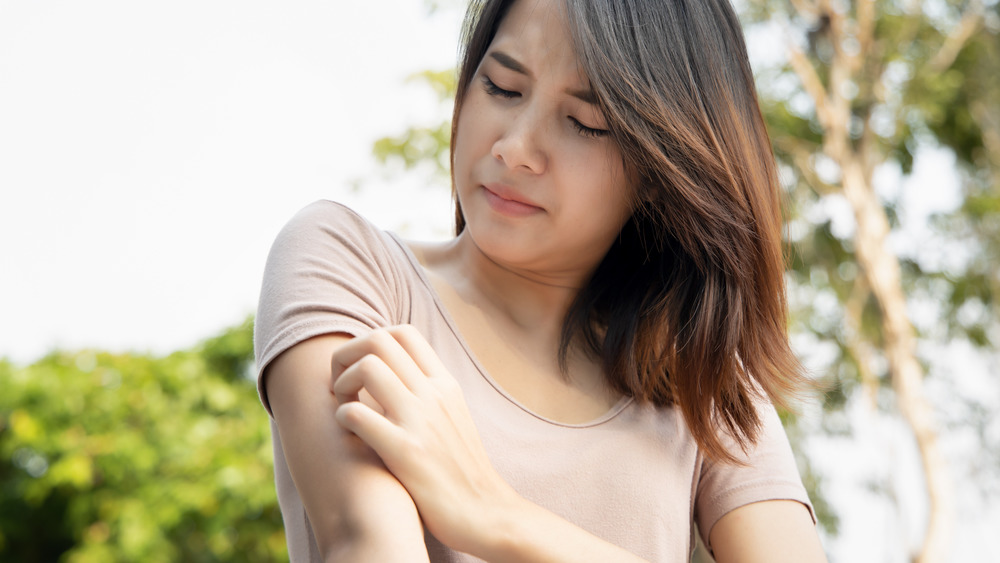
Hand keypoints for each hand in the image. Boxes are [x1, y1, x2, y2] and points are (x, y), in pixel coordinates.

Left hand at [330, 325, 516, 555]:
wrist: (486, 513)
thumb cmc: (462, 470)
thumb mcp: (454, 417)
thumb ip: (429, 394)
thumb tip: (397, 376)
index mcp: (445, 384)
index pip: (403, 332)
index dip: (371, 341)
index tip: (362, 371)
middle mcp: (434, 394)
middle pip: (379, 339)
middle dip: (347, 356)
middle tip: (343, 386)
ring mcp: (420, 420)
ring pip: (368, 367)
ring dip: (342, 384)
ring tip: (345, 408)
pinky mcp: (404, 451)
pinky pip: (357, 413)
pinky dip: (342, 417)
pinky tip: (350, 434)